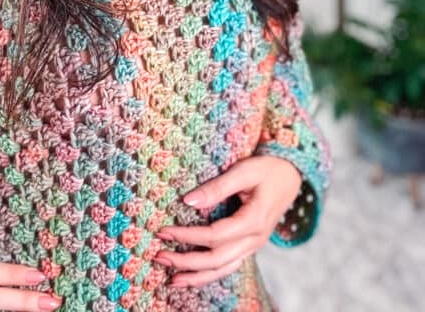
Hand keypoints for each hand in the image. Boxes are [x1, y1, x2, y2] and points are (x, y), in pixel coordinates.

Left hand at [154, 155, 301, 287]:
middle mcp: (254, 239)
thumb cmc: (267, 170)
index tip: (164, 231)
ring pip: (223, 269)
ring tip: (172, 279)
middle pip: (216, 259)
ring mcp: (253, 245)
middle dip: (186, 261)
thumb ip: (217, 187)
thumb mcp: (243, 171)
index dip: (187, 236)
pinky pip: (229, 265)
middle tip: (159, 256)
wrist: (290, 175)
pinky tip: (193, 276)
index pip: (214, 236)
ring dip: (197, 275)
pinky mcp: (250, 245)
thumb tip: (188, 201)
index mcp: (253, 221)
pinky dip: (210, 274)